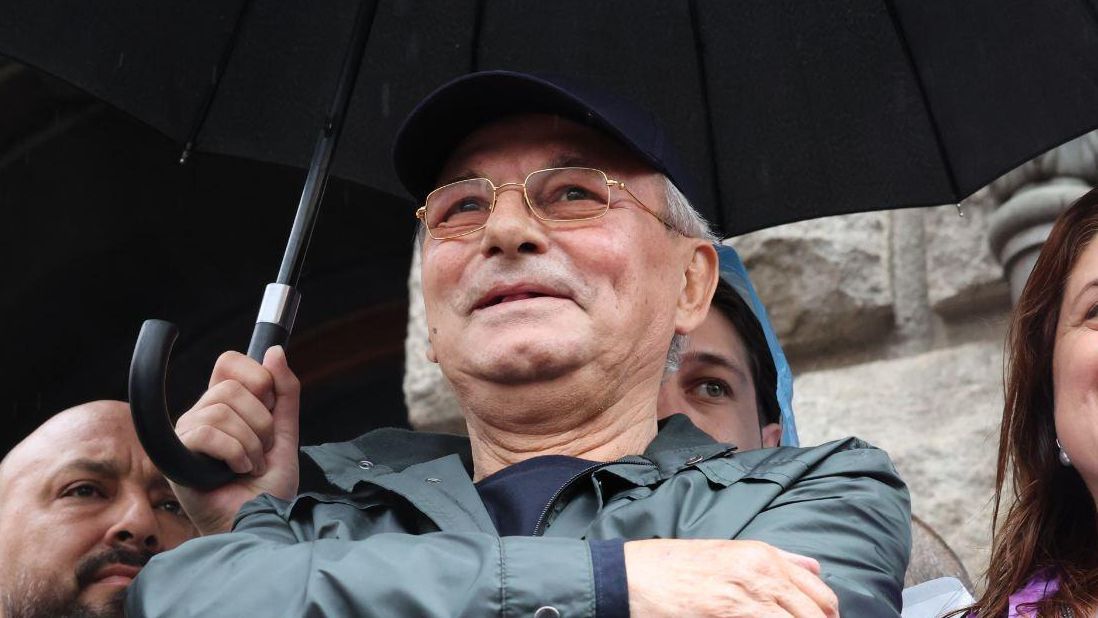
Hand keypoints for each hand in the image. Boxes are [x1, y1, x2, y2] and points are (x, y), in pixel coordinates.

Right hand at [171, 346, 300, 534]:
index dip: (256, 376)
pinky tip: (236, 471)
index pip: (228, 361)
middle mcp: (202, 415)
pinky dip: (235, 453)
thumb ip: (285, 392)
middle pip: (230, 386)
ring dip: (250, 444)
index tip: (271, 405)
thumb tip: (275, 350)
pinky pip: (207, 432)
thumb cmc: (268, 486)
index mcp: (226, 405)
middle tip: (263, 449)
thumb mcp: (286, 432)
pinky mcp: (178, 456)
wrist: (260, 521)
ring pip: (221, 410)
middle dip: (261, 421)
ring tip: (250, 466)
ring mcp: (187, 434)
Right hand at [624, 539, 838, 616]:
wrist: (632, 578)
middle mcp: (762, 574)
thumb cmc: (674, 567)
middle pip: (816, 616)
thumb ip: (777, 559)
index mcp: (764, 555)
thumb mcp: (728, 551)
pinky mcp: (730, 617)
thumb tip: (816, 569)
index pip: (821, 596)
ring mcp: (747, 599)